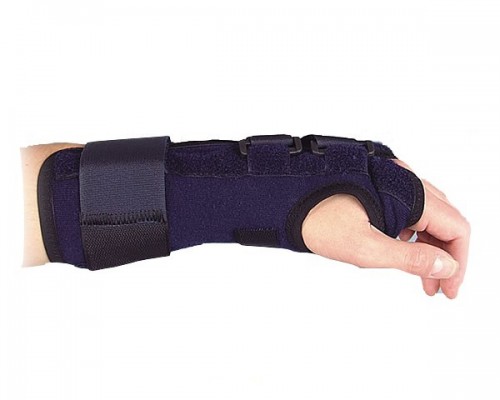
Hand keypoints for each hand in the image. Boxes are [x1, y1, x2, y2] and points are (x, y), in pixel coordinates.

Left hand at [301, 160, 469, 298]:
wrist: (284, 199)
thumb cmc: (317, 220)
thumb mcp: (365, 248)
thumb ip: (410, 259)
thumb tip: (446, 267)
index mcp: (408, 193)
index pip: (456, 227)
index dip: (458, 261)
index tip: (449, 289)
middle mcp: (405, 180)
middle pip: (445, 221)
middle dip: (445, 257)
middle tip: (437, 288)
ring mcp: (392, 181)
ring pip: (427, 216)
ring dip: (429, 247)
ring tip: (421, 278)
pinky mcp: (378, 186)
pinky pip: (407, 210)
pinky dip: (412, 235)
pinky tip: (403, 252)